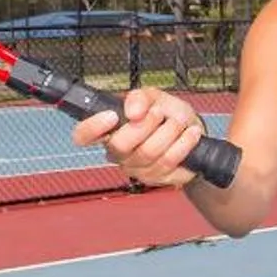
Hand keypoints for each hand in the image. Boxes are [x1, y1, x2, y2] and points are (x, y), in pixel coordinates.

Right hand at [72, 86, 209, 188]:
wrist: (193, 133)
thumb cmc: (168, 115)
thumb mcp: (153, 97)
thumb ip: (140, 98)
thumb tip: (133, 111)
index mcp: (110, 130)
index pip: (83, 135)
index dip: (92, 127)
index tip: (112, 115)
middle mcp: (119, 154)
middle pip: (119, 146)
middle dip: (145, 125)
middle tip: (159, 113)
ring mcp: (138, 169)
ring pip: (148, 153)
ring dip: (169, 132)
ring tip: (178, 122)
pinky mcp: (158, 178)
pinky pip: (169, 161)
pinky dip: (184, 143)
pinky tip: (190, 134)